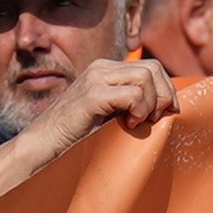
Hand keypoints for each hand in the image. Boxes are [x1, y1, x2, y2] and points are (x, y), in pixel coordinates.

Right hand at [30, 55, 175, 138]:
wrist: (45, 144)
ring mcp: (96, 79)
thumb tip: (166, 105)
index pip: (151, 67)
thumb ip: (129, 102)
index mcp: (106, 70)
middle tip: (155, 119)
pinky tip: (127, 125)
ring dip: (151, 104)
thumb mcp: (109, 112)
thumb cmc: (79, 136)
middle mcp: (101, 68)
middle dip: (164, 95)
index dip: (166, 89)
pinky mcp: (93, 95)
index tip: (167, 112)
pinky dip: (138, 110)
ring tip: (138, 122)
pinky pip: (133, 94)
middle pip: (153, 68)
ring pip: (146, 78)